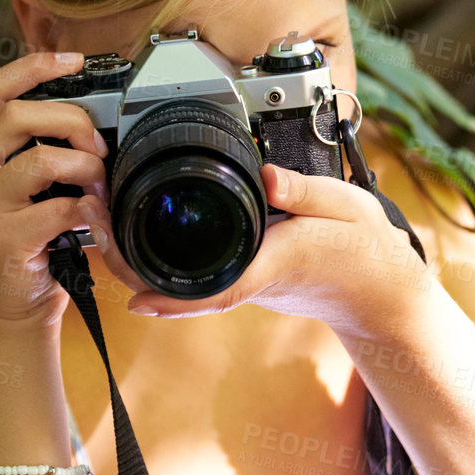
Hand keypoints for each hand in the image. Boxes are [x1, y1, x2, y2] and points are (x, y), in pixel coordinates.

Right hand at [0, 51, 109, 327]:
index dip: (33, 66)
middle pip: (18, 116)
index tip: (74, 60)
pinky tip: (100, 223)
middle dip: (72, 120)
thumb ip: (37, 148)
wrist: (16, 307)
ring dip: (86, 168)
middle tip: (98, 146)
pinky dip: (92, 211)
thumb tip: (88, 115)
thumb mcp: (24, 187)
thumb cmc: (30, 241)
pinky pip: (61, 207)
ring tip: (99, 187)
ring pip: (41, 159)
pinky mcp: (1, 238)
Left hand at [76, 163, 430, 334]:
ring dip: (136, 256)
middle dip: (129, 262)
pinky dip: (157, 256)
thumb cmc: (365, 250)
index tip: (135, 299)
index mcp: (274, 263)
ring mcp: (244, 281)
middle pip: (178, 287)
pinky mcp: (243, 275)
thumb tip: (271, 175)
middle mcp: (251, 279)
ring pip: (178, 280)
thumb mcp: (347, 208)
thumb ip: (306, 191)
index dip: (174, 298)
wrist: (381, 290)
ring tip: (101, 215)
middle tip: (94, 219)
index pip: (217, 288)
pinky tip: (133, 231)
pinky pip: (192, 271)